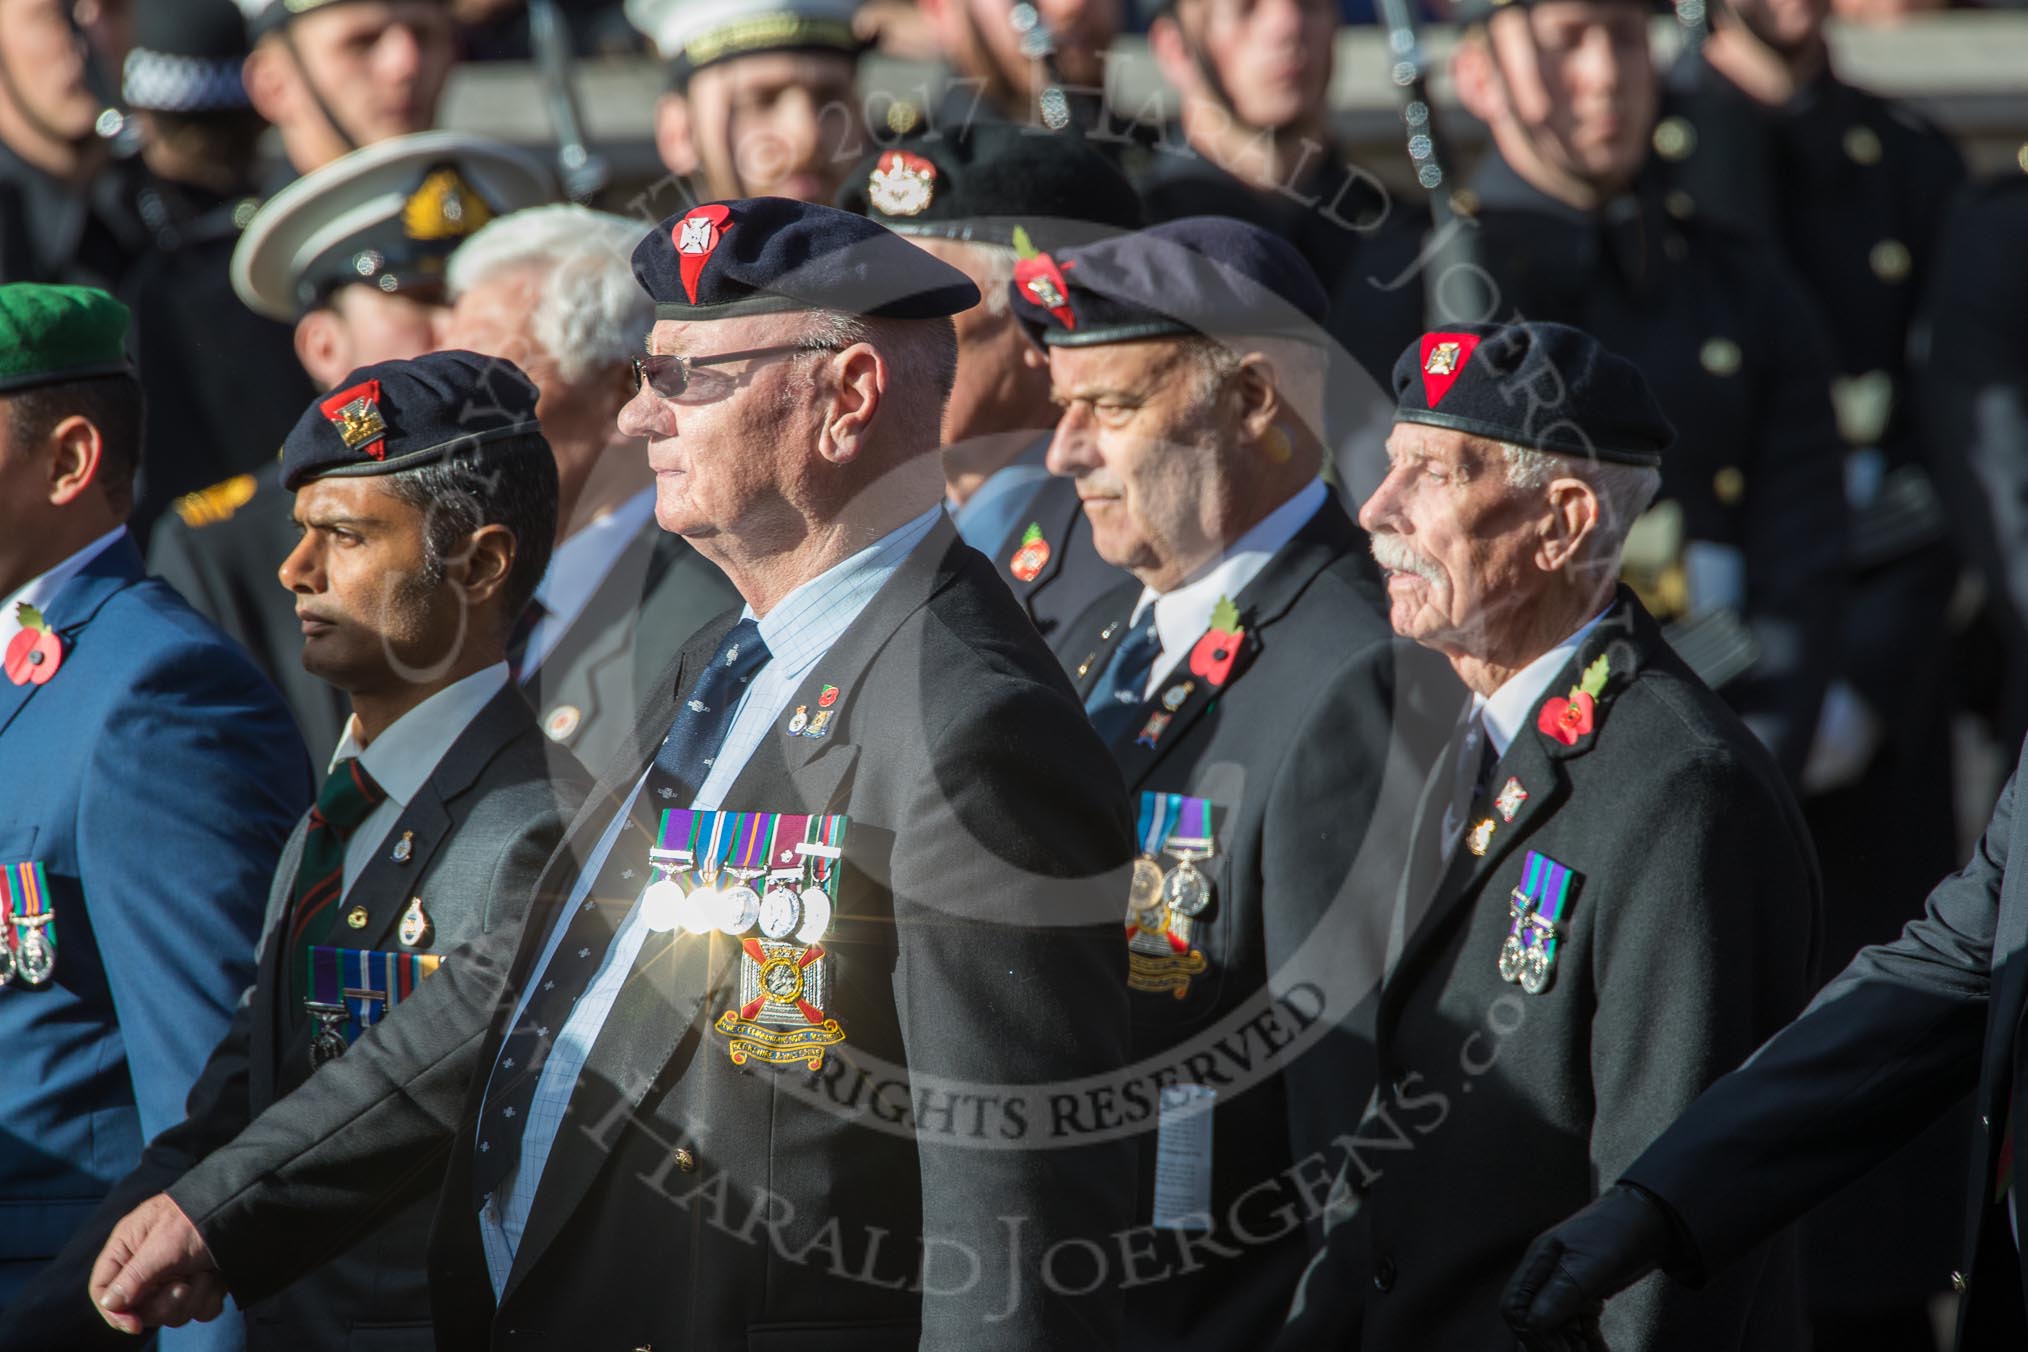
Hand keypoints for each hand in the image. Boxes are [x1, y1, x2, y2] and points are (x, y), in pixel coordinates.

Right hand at [89, 1194, 226, 1333]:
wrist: (249, 1209)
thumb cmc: (199, 1218)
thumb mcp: (164, 1245)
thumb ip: (134, 1276)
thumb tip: (109, 1303)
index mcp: (128, 1248)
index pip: (102, 1289)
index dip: (115, 1312)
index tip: (136, 1324)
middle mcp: (147, 1264)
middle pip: (139, 1308)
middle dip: (166, 1304)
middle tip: (184, 1284)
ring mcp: (174, 1275)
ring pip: (172, 1313)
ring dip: (192, 1299)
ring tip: (205, 1273)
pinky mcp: (199, 1282)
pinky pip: (198, 1309)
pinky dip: (209, 1298)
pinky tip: (217, 1279)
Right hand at [1501, 1183, 1679, 1350]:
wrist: (1652, 1217)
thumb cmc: (1618, 1230)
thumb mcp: (1592, 1262)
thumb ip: (1563, 1291)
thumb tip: (1533, 1322)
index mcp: (1539, 1263)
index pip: (1516, 1307)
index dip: (1533, 1334)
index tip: (1560, 1350)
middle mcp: (1547, 1276)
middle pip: (1534, 1321)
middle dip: (1552, 1345)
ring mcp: (1566, 1286)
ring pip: (1558, 1328)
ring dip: (1571, 1347)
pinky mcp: (1586, 1294)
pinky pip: (1578, 1327)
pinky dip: (1588, 1343)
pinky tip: (1601, 1351)